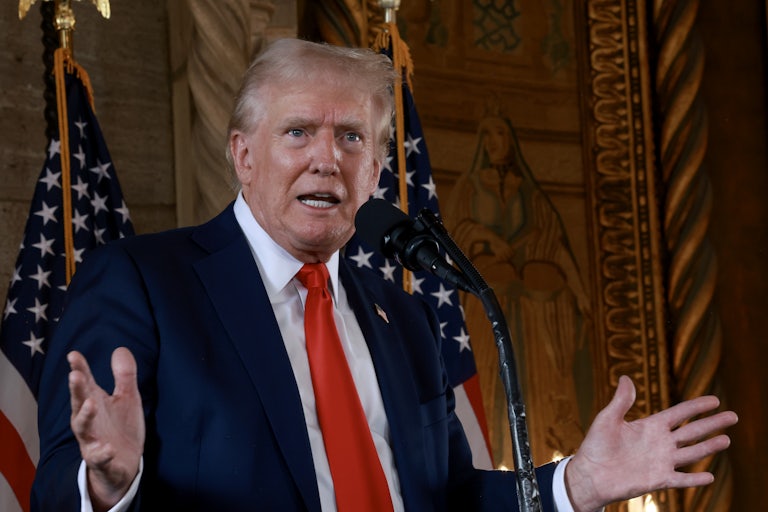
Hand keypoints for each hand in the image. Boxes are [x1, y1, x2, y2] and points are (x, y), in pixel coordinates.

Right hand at [68, 348, 144, 510]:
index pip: (86, 384)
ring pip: (83, 430)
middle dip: (77, 391)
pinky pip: (99, 458)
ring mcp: (93, 442)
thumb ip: (124, 376)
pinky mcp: (103, 461)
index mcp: (95, 404)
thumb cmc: (121, 428)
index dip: (79, 369)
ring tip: (90, 404)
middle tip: (75, 375)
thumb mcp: (127, 399)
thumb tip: (120, 349)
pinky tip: (107, 449)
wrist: (124, 465)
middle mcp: (90, 421)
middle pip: (80, 404)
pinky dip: (101, 454)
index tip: (73, 354)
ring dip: (85, 417)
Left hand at [564, 375, 737, 511]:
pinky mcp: (658, 479)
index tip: (715, 399)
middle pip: (692, 431)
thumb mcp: (607, 419)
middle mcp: (660, 443)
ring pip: (691, 452)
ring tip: (727, 439)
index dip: (696, 406)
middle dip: (712, 423)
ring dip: (709, 447)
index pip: (679, 413)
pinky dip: (695, 479)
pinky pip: (681, 479)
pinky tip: (710, 476)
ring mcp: (661, 461)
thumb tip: (626, 377)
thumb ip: (621, 401)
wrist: (590, 474)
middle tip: (733, 416)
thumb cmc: (596, 446)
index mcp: (650, 426)